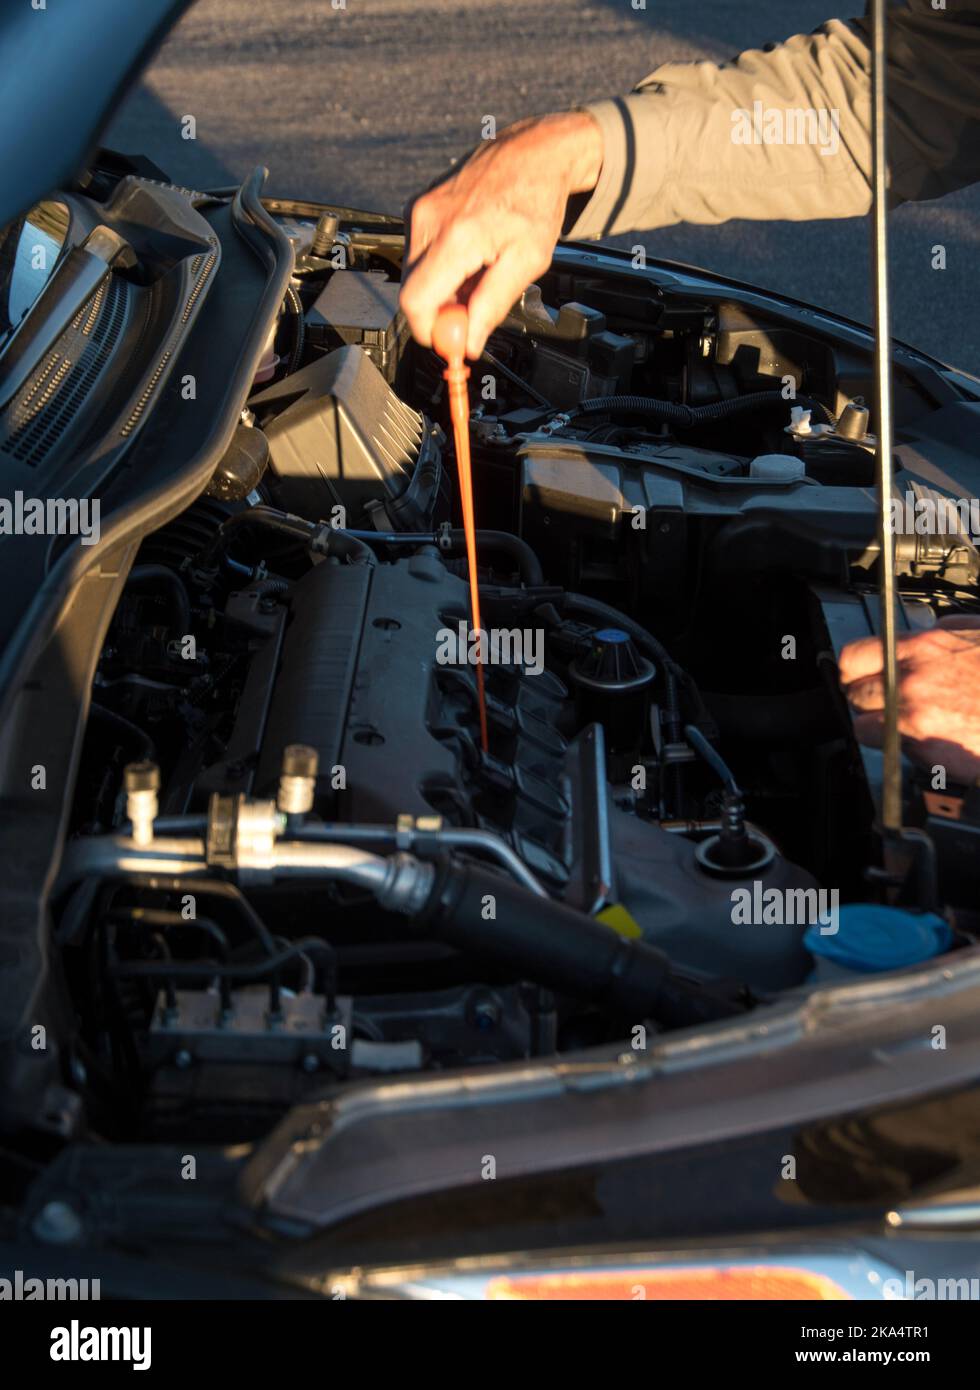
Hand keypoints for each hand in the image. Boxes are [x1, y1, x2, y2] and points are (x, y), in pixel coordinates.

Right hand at [399, 111, 603, 361]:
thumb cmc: (535, 200)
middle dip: (440, 311)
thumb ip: (493, 305)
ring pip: (416, 274)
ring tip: (479, 274)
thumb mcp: (527, 262)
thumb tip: (470, 342)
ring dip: (443, 288)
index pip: (416, 303)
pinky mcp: (418, 206)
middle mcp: (429, 220)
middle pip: (412, 292)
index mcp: (455, 236)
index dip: (431, 331)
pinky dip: (441, 267)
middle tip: (474, 310)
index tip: (453, 340)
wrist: (533, 153)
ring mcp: (420, 209)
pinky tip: (470, 255)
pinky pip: (419, 253)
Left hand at [839, 617, 979, 782]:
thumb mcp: (974, 634)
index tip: (859, 674)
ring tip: (912, 723)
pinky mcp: (928, 754)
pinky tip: (934, 738)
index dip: (854, 669)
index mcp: (920, 650)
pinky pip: (897, 753)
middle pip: (855, 696)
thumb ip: (939, 636)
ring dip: (881, 728)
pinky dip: (907, 749)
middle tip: (886, 702)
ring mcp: (916, 722)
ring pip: (867, 729)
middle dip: (866, 700)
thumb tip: (918, 637)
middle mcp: (910, 685)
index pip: (854, 657)